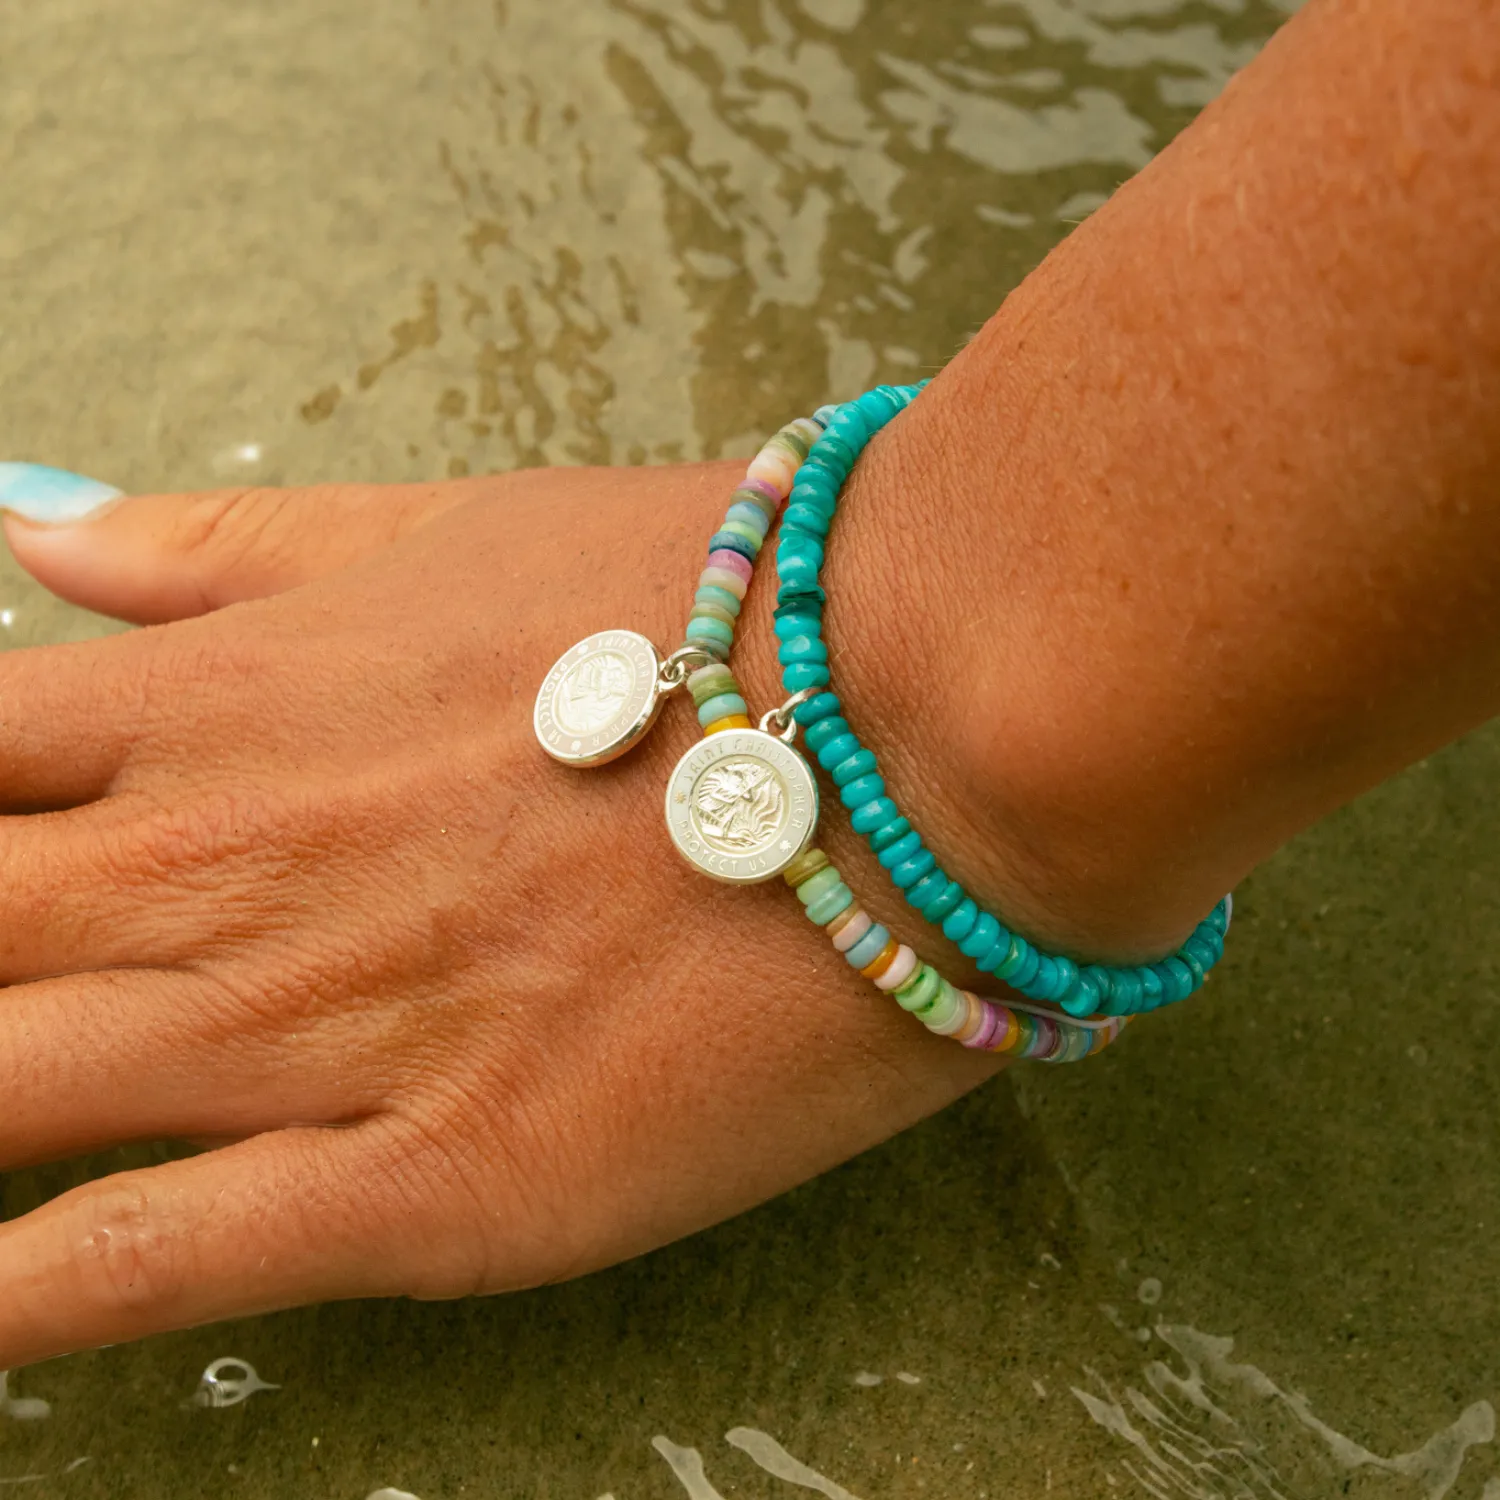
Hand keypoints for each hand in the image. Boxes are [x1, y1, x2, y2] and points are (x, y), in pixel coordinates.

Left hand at [0, 467, 998, 1367]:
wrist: (926, 736)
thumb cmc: (712, 610)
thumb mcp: (457, 534)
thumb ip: (245, 550)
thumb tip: (57, 543)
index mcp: (228, 710)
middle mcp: (226, 871)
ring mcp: (313, 1035)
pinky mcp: (432, 1181)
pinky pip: (153, 1263)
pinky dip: (19, 1306)